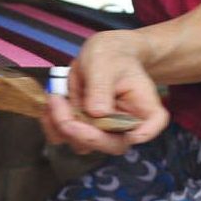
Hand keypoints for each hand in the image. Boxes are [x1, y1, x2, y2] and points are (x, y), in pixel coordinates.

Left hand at [43, 31, 169, 154]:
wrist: (99, 56)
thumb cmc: (110, 56)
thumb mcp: (104, 64)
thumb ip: (101, 87)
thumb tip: (98, 112)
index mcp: (142, 107)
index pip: (150, 126)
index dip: (142, 133)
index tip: (129, 132)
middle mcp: (125, 126)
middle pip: (111, 144)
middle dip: (83, 132)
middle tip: (61, 105)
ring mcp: (103, 131)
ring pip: (83, 144)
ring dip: (63, 126)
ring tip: (55, 99)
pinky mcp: (83, 129)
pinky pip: (65, 137)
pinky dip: (52, 125)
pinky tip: (50, 106)